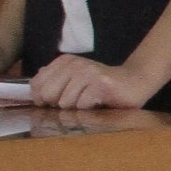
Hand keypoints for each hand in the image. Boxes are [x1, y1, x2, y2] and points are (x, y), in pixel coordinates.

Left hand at [29, 54, 155, 109]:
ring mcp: (88, 73)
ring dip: (77, 108)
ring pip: (65, 102)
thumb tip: (35, 86)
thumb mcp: (75, 78)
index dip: (42, 98)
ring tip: (90, 101)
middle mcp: (75, 64)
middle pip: (48, 94)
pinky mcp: (101, 85)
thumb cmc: (102, 85)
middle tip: (75, 102)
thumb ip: (54, 79)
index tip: (56, 101)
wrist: (136, 81)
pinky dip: (89, 109)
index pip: (37, 84)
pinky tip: (99, 102)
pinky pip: (82, 106)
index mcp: (65, 61)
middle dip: (59, 104)